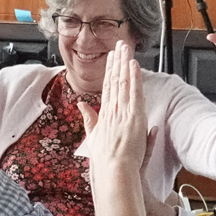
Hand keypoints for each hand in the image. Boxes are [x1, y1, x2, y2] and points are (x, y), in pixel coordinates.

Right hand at [77, 41, 146, 170]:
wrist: (113, 171)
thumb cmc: (106, 160)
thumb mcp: (93, 137)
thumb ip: (89, 119)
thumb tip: (81, 104)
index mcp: (104, 115)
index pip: (108, 87)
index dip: (110, 70)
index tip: (111, 57)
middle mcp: (112, 110)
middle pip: (114, 80)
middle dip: (117, 61)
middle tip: (119, 44)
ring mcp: (122, 112)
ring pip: (123, 83)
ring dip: (124, 63)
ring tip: (125, 48)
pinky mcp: (133, 116)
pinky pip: (134, 93)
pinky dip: (134, 78)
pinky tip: (133, 64)